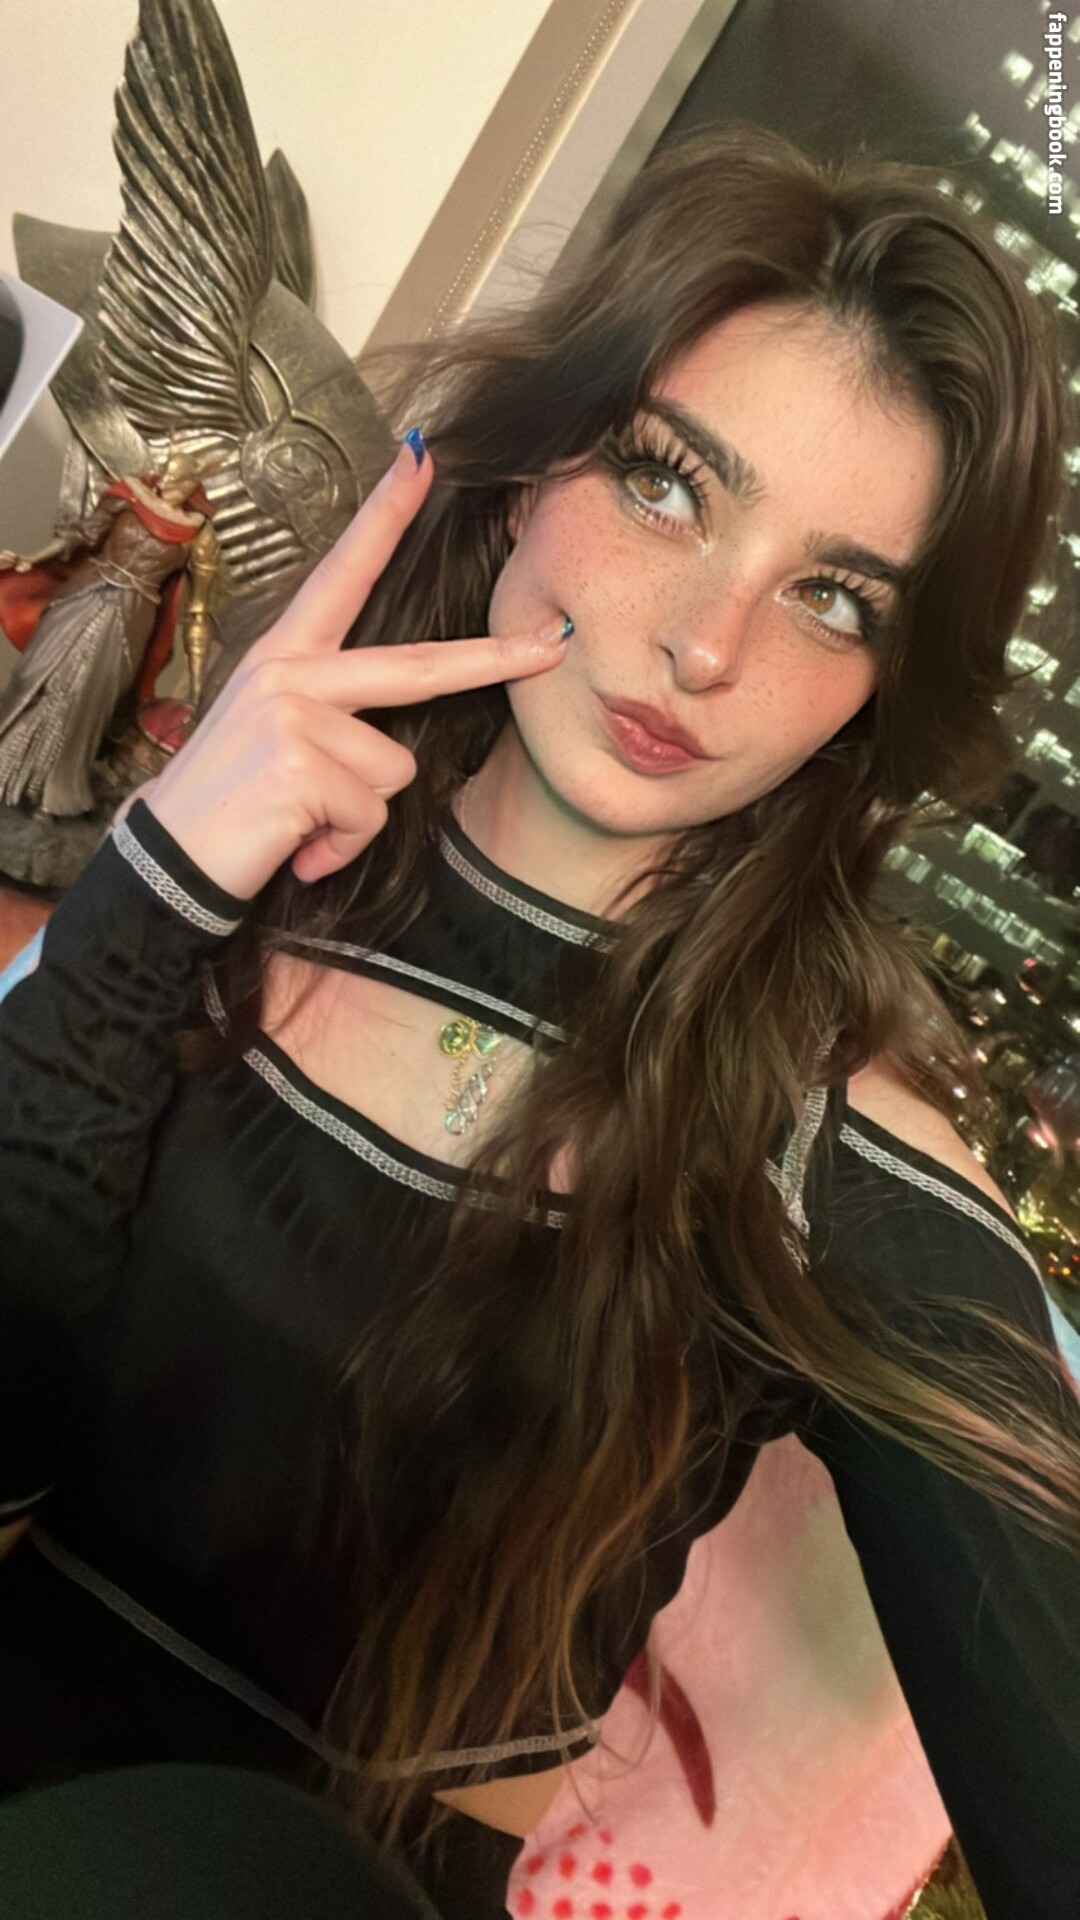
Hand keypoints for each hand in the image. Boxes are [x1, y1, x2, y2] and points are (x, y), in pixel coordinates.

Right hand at [144, 439, 568, 897]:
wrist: (168, 859)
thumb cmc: (232, 803)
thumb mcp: (279, 739)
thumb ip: (333, 717)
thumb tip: (395, 752)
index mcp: (286, 656)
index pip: (344, 574)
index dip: (383, 515)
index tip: (420, 458)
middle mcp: (290, 673)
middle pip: (419, 665)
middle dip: (495, 660)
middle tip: (552, 645)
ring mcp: (295, 715)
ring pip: (395, 770)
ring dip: (360, 815)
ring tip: (304, 823)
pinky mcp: (301, 765)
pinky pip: (370, 814)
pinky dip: (341, 846)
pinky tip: (299, 846)